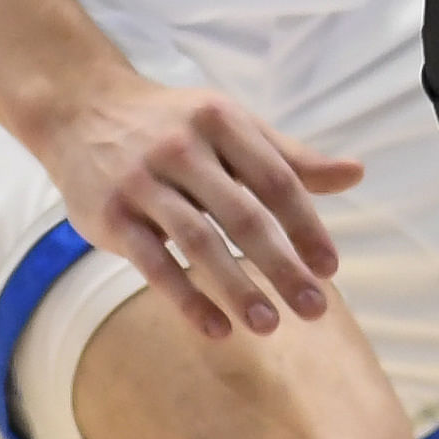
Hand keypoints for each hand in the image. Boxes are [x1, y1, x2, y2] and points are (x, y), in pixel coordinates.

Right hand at [26, 73, 362, 340]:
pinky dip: (186, 298)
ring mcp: (143, 181)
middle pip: (244, 215)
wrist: (82, 110)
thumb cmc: (174, 124)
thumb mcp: (232, 126)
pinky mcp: (111, 214)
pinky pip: (153, 263)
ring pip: (199, 242)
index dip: (306, 226)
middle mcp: (183, 148)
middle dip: (282, 266)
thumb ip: (290, 156)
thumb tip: (356, 174)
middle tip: (314, 309)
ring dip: (236, 287)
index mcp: (222, 121)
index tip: (329, 268)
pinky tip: (216, 328)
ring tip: (269, 325)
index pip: (276, 180)